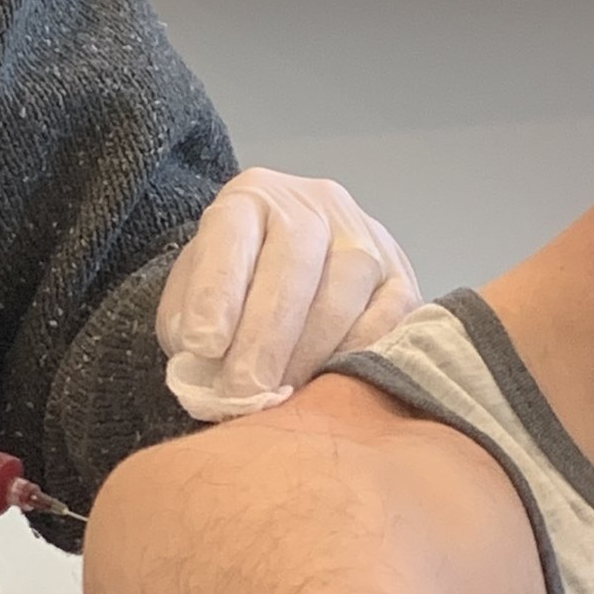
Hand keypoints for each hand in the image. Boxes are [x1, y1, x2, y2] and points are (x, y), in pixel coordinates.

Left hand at [156, 170, 419, 411]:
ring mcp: (368, 238)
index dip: (217, 291)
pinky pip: (386, 320)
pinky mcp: (403, 279)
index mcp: (252, 198)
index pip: (232, 233)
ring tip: (280, 396)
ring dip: (308, 353)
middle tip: (245, 389)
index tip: (203, 345)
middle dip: (265, 334)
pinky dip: (354, 357)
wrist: (298, 279)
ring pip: (344, 291)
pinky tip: (326, 385)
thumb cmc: (237, 294)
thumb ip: (190, 326)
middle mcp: (314, 205)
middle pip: (293, 261)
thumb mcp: (195, 298)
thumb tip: (207, 370)